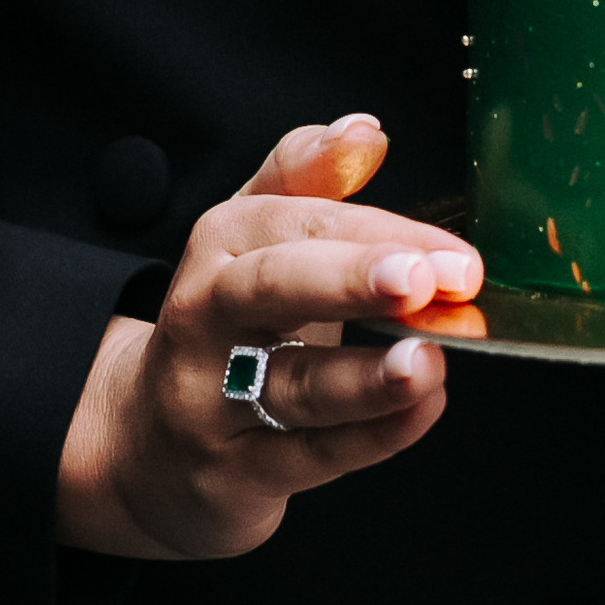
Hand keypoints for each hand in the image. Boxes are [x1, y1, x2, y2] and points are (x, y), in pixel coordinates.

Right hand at [54, 116, 478, 559]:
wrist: (151, 450)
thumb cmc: (228, 331)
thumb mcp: (252, 244)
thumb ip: (306, 179)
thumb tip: (365, 131)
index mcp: (218, 246)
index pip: (297, 223)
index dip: (377, 233)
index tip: (452, 254)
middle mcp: (204, 318)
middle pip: (271, 287)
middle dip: (350, 279)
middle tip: (423, 281)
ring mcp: (211, 402)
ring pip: (291, 385)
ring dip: (366, 377)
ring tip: (429, 361)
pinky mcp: (231, 474)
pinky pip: (308, 456)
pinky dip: (372, 436)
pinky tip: (423, 409)